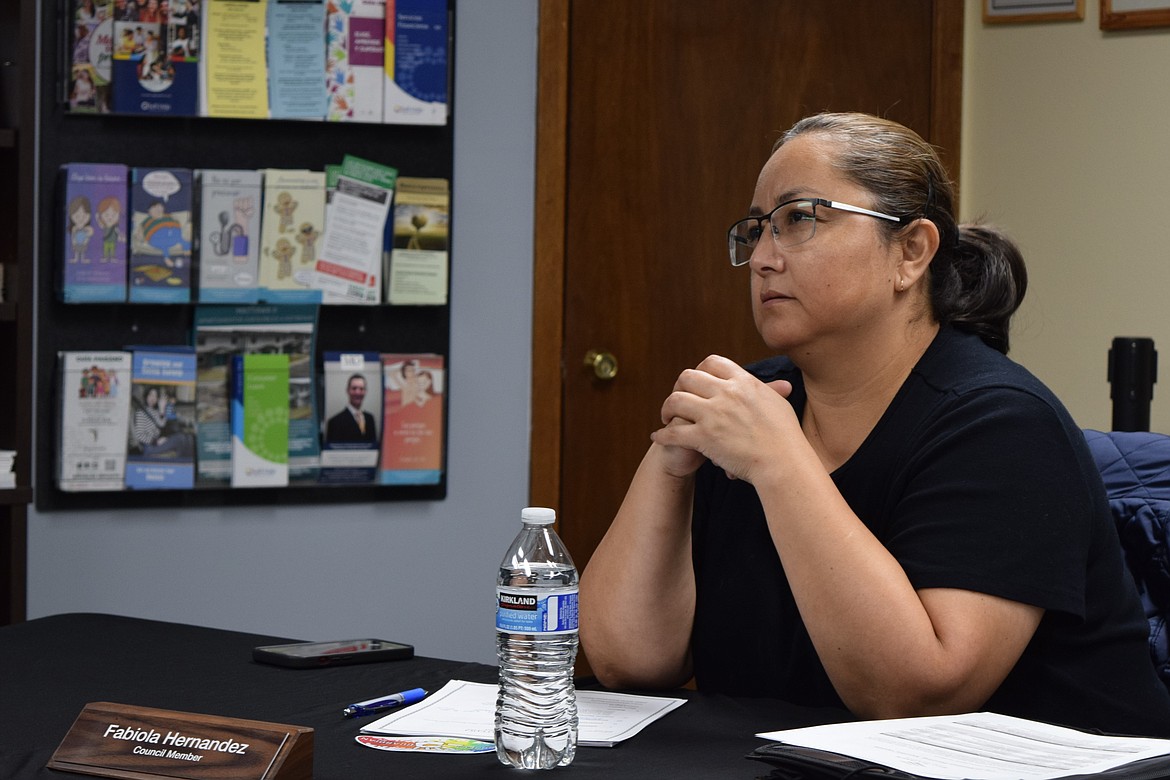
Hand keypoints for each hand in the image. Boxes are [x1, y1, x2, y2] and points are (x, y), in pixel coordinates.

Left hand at [651, 355, 795, 484]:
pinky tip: (658, 437)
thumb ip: (772, 391)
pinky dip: (662, 435)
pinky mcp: (704, 437)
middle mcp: (726, 393)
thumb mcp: (780, 405)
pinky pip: (673, 432)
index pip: (713, 363)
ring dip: (667, 408)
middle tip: (678, 400)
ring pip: (675, 400)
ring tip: (666, 417)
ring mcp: (713, 414)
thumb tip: (781, 385)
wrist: (784, 463)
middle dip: (678, 387)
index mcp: (743, 382)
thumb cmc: (786, 438)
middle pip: (688, 377)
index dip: (700, 370)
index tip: (696, 382)